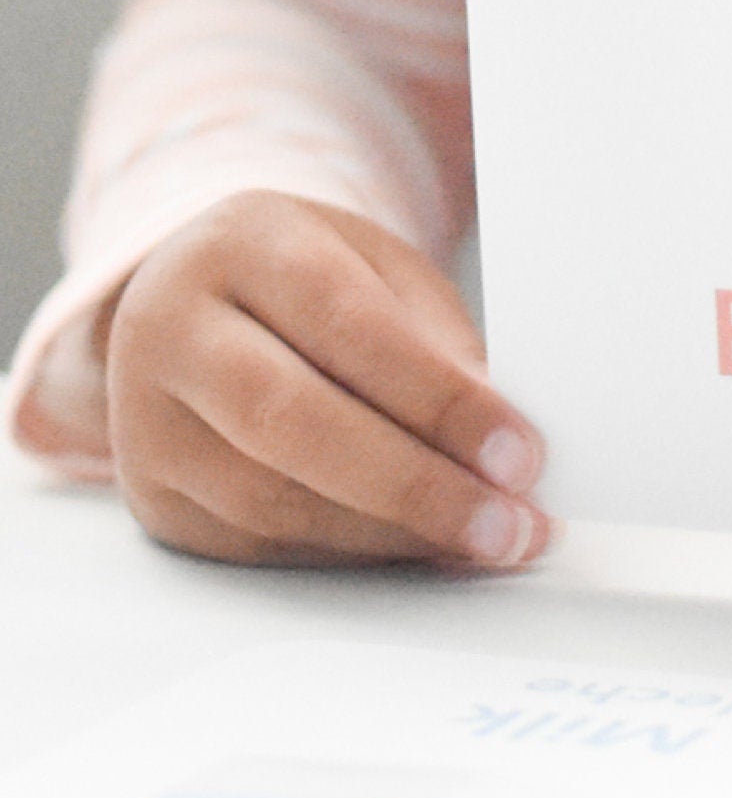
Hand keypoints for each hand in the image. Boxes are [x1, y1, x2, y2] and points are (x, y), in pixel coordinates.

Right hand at [100, 192, 556, 570]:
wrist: (198, 298)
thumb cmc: (311, 280)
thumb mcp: (380, 271)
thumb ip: (435, 346)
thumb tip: (501, 449)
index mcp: (242, 245)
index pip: (344, 324)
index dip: (437, 399)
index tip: (520, 454)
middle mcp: (172, 328)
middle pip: (290, 420)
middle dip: (415, 484)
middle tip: (510, 527)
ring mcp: (146, 419)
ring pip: (269, 498)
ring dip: (392, 533)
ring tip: (484, 542)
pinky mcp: (153, 495)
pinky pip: (257, 543)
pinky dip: (351, 552)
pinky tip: (418, 548)